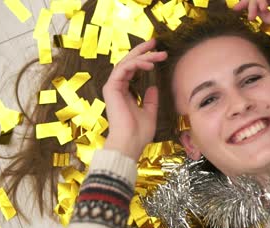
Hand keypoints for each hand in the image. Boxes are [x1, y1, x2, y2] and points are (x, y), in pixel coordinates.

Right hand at [103, 39, 166, 159]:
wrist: (130, 143)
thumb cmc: (139, 133)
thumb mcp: (149, 113)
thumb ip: (150, 100)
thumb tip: (153, 87)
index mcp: (124, 93)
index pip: (132, 69)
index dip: (144, 58)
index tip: (157, 52)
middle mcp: (117, 88)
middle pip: (128, 62)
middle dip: (142, 51)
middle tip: (155, 42)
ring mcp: (113, 87)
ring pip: (126, 62)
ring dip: (143, 56)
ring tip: (158, 54)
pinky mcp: (111, 88)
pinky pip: (123, 69)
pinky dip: (136, 64)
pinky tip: (150, 64)